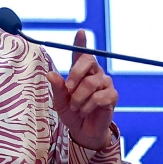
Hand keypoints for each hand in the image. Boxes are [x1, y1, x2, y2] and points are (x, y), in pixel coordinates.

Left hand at [47, 29, 118, 149]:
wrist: (83, 131)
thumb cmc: (72, 112)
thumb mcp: (60, 101)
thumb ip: (57, 88)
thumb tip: (51, 74)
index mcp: (81, 71)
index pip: (82, 53)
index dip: (81, 42)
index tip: (80, 32)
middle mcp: (95, 73)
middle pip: (89, 61)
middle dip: (75, 74)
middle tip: (68, 89)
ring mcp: (105, 84)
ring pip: (91, 83)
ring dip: (79, 98)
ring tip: (75, 107)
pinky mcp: (112, 96)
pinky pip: (99, 97)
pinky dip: (87, 106)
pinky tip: (84, 111)